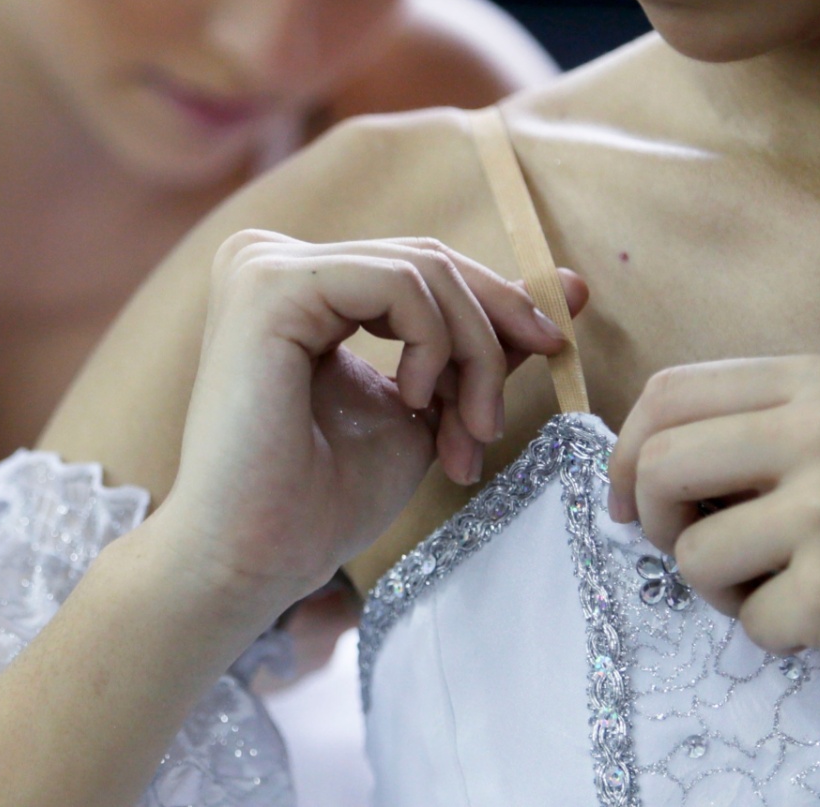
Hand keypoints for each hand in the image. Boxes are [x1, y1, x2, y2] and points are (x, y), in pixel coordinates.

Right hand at [148, 231, 577, 624]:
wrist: (252, 561)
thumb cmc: (321, 501)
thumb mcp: (424, 406)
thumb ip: (477, 344)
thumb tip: (566, 285)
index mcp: (297, 286)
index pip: (419, 266)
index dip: (497, 300)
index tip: (556, 341)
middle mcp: (268, 258)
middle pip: (427, 260)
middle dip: (489, 336)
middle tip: (492, 423)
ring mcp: (264, 265)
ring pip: (423, 268)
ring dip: (470, 354)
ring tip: (463, 435)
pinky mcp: (271, 286)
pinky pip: (398, 282)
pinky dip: (435, 343)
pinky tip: (415, 403)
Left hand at [608, 356, 819, 730]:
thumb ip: (760, 430)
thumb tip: (638, 462)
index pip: (669, 392)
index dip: (627, 451)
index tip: (630, 499)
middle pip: (659, 462)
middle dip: (654, 520)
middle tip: (692, 553)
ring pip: (691, 552)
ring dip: (721, 589)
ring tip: (785, 588)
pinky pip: (748, 620)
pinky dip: (776, 634)